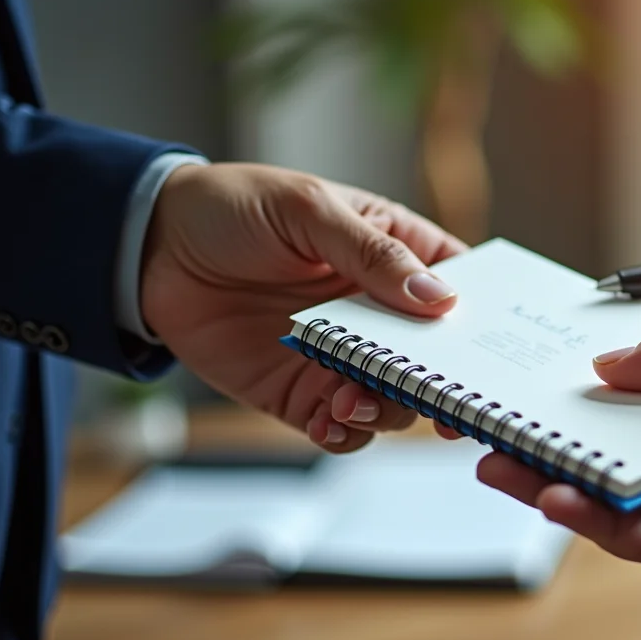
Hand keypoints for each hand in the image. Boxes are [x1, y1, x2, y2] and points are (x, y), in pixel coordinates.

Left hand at [140, 162, 465, 450]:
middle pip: (436, 360)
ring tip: (352, 400)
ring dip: (385, 409)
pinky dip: (344, 433)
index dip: (481, 324)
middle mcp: (380, 314)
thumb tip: (439, 298)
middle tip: (434, 397)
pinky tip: (330, 419)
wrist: (150, 246)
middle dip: (440, 383)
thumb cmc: (237, 206)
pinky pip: (340, 426)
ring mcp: (343, 356)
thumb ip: (372, 254)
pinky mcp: (301, 391)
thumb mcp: (309, 210)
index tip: (490, 353)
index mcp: (396, 256)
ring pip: (394, 401)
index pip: (461, 292)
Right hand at [478, 275, 640, 564]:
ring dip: (579, 503)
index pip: (632, 417)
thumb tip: (604, 370)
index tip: (523, 405)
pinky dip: (629, 531)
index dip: (578, 417)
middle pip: (627, 471)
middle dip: (559, 465)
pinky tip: (582, 508)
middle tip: (496, 454)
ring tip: (521, 481)